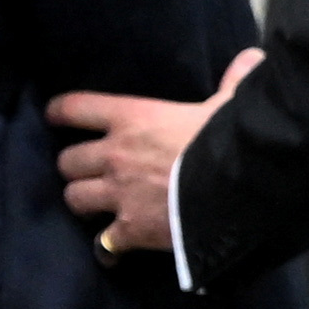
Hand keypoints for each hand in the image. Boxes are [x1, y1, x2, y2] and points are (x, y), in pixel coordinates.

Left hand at [50, 48, 259, 257]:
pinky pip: (103, 244)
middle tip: (89, 171)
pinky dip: (107, 248)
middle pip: (67, 160)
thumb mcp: (230, 105)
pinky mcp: (130, 230)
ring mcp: (118, 194)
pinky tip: (114, 251)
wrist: (239, 187)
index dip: (59, 112)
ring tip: (96, 207)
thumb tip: (253, 57)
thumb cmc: (229, 140)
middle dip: (75, 166)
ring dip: (84, 202)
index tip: (55, 116)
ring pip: (74, 198)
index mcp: (132, 118)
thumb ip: (233, 83)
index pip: (75, 108)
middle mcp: (114, 154)